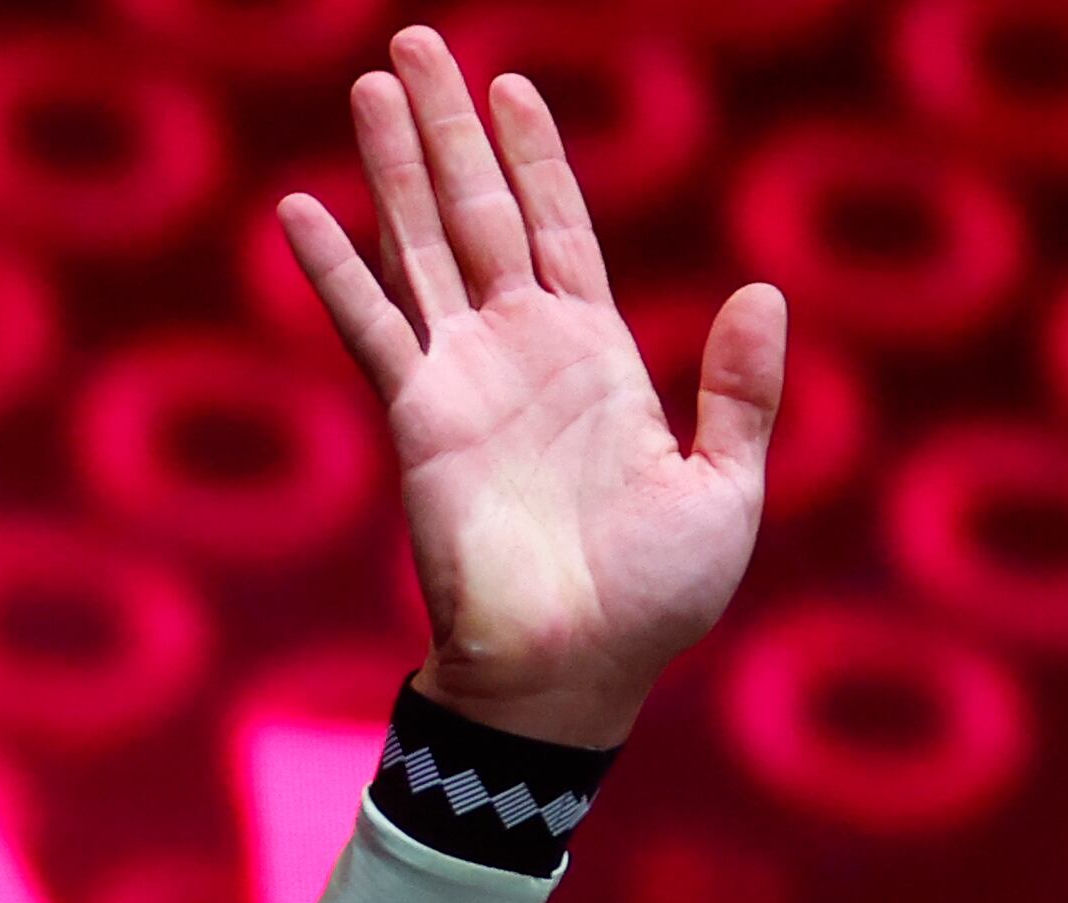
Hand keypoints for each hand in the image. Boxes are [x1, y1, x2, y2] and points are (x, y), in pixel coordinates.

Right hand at [276, 28, 780, 748]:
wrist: (574, 673)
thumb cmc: (653, 602)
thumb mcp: (724, 489)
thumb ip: (741, 392)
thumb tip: (766, 291)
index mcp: (600, 359)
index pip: (561, 228)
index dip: (537, 156)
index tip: (511, 86)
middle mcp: (524, 351)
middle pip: (480, 210)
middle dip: (450, 129)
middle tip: (416, 41)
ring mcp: (465, 378)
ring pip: (421, 244)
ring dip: (394, 167)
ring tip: (371, 86)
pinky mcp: (418, 417)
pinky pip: (372, 325)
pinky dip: (336, 268)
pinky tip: (302, 207)